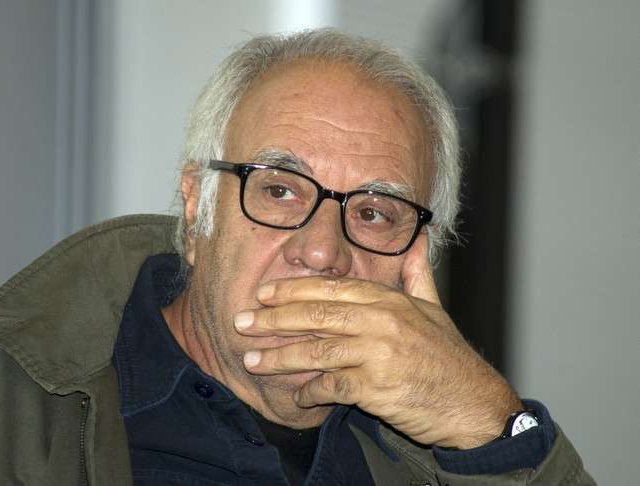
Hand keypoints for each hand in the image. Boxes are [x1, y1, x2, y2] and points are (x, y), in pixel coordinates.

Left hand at [235, 235, 521, 448]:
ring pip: (317, 351)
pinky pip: (331, 387)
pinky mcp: (377, 388)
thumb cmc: (450, 358)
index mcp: (390, 300)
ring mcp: (379, 355)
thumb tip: (418, 239)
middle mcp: (382, 322)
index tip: (263, 293)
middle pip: (316, 315)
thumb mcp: (435, 309)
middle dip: (273, 319)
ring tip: (251, 360)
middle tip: (241, 324)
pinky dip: (309, 391)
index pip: (331, 288)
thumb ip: (417, 275)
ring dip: (279, 357)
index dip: (292, 289)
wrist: (475, 404)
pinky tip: (294, 395)